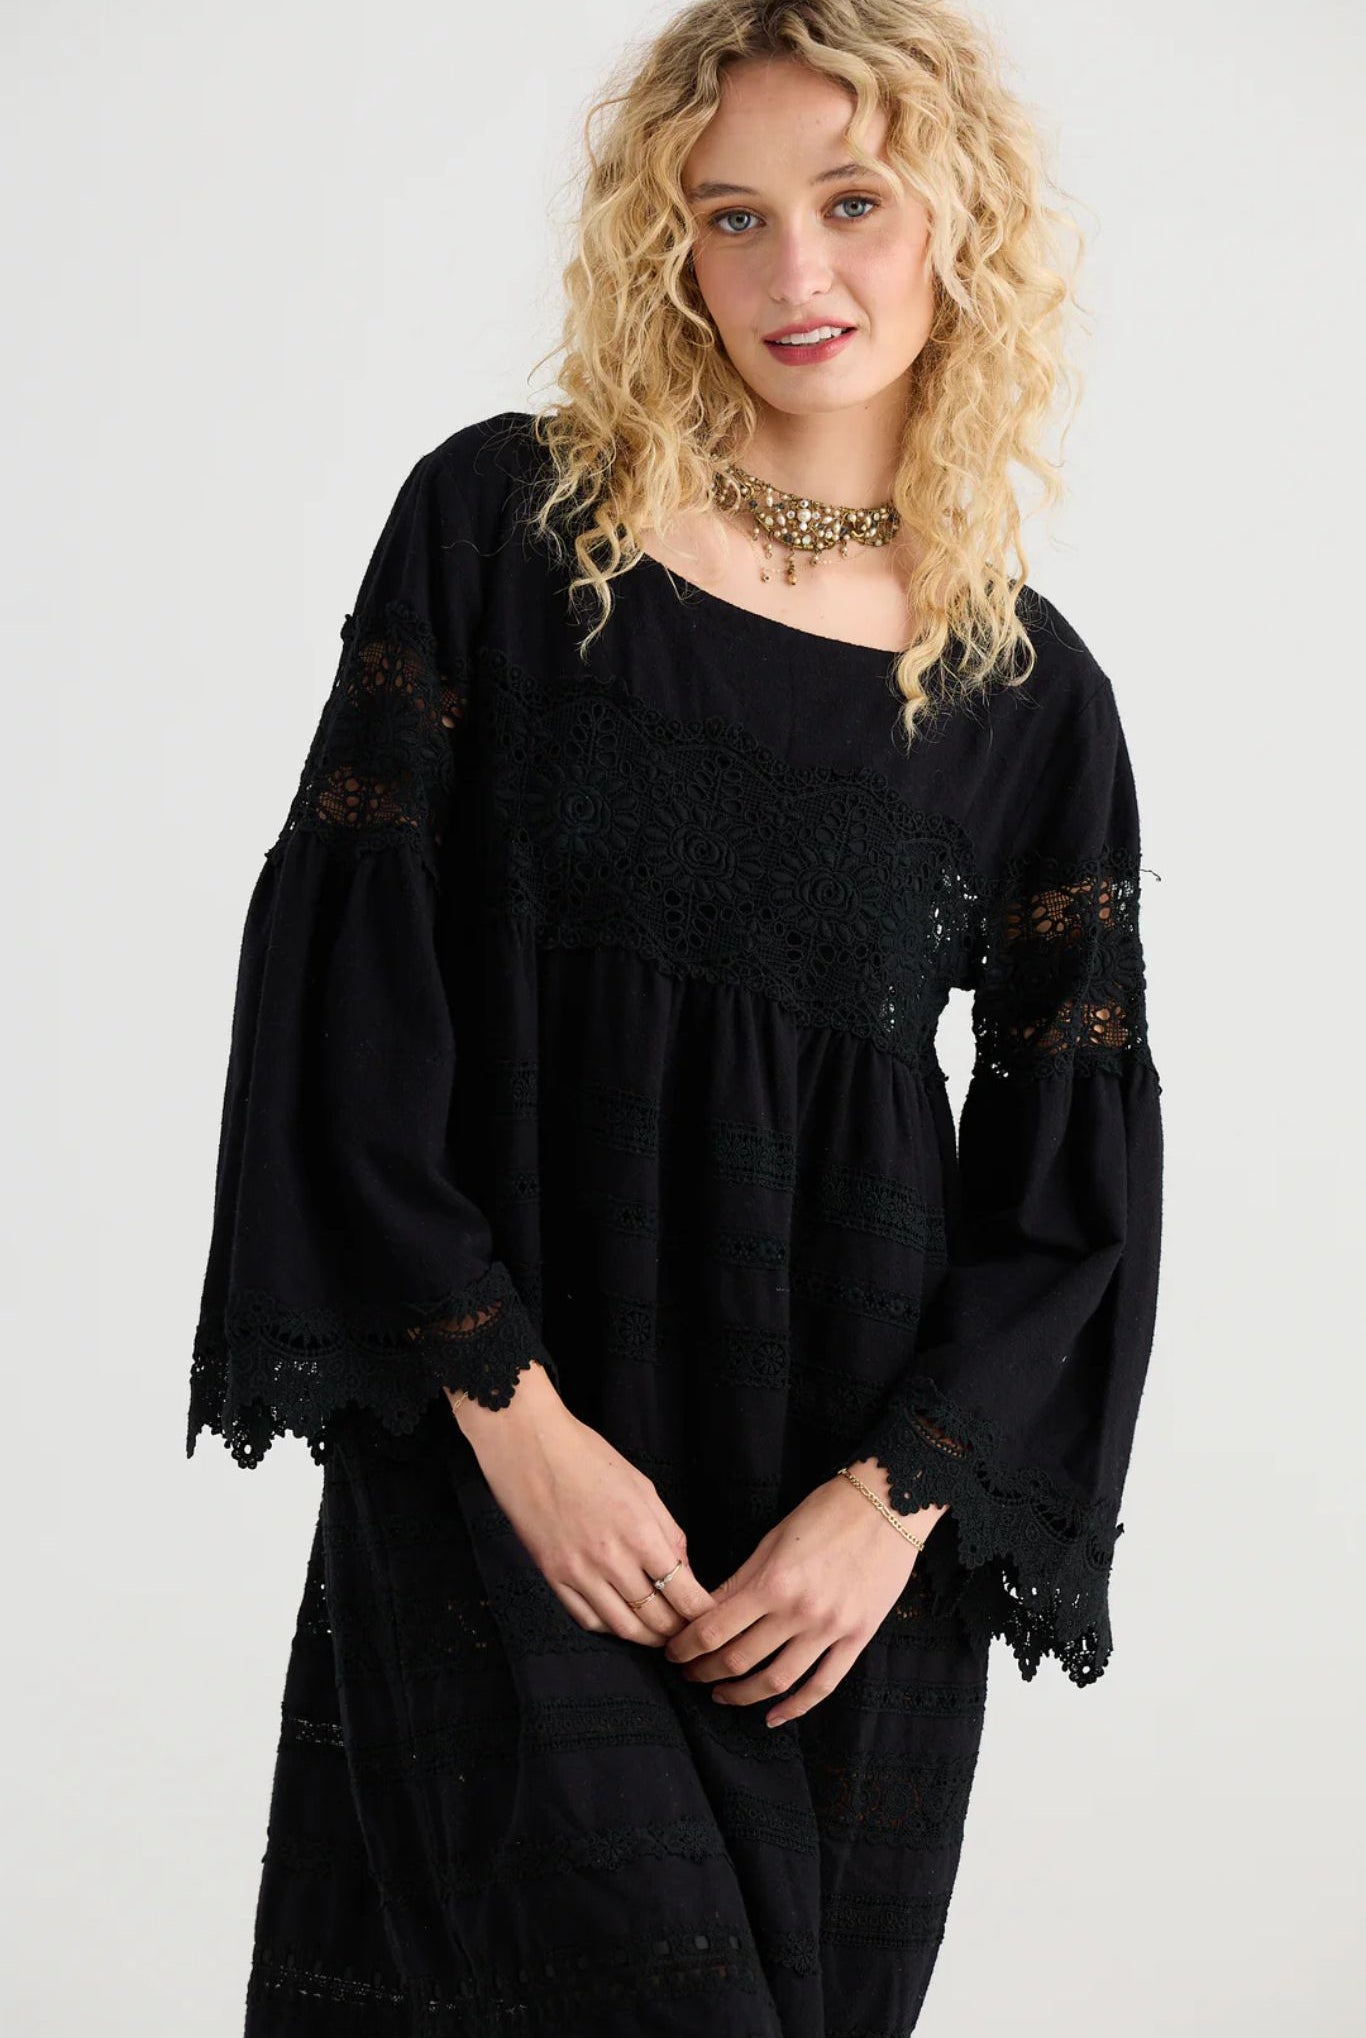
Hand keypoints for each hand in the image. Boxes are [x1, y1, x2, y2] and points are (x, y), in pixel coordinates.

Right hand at [450, 1366, 717, 1646]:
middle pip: (655, 1618)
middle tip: (688, 1631)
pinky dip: (610, 1627)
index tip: (710, 1618)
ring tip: (659, 1634)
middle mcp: (611, 1559)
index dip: (702, 1614)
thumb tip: (686, 1573)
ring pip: (622, 1627)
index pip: (683, 1593)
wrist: (529, 1447)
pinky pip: (587, 1619)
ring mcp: (578, 1572)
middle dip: (678, 1630)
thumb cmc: (590, 1459)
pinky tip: (622, 1620)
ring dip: (646, 1637)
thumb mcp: (643, 1487)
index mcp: (640, 1532)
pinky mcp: (552, 1577)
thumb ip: (668, 1533)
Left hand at [663, 1464, 947, 1727]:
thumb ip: (740, 1580)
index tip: (672, 1653)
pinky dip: (795, 1707)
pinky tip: (772, 1717)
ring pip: (776, 1680)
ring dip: (740, 1694)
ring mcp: (830, 1629)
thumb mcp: (773, 1540)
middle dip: (704, 1672)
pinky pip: (822, 1685)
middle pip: (738, 1659)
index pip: (713, 1629)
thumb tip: (705, 1611)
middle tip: (688, 1674)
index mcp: (772, 1581)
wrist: (889, 1504)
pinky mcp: (858, 1638)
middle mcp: (799, 1611)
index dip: (685, 1648)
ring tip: (720, 1694)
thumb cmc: (826, 1512)